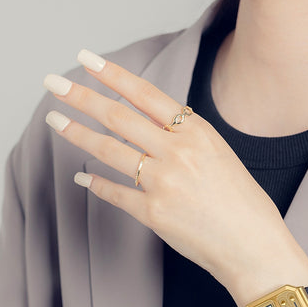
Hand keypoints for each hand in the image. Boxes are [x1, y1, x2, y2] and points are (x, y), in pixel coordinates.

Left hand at [43, 53, 307, 304]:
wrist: (255, 247)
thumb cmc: (244, 205)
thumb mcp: (220, 156)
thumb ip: (186, 139)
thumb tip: (150, 128)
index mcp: (197, 132)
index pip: (145, 93)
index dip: (111, 74)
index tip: (85, 58)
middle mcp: (177, 152)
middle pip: (118, 116)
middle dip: (80, 96)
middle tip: (52, 84)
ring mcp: (162, 182)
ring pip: (108, 149)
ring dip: (76, 133)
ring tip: (56, 121)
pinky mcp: (153, 213)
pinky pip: (115, 192)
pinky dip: (95, 184)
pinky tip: (81, 178)